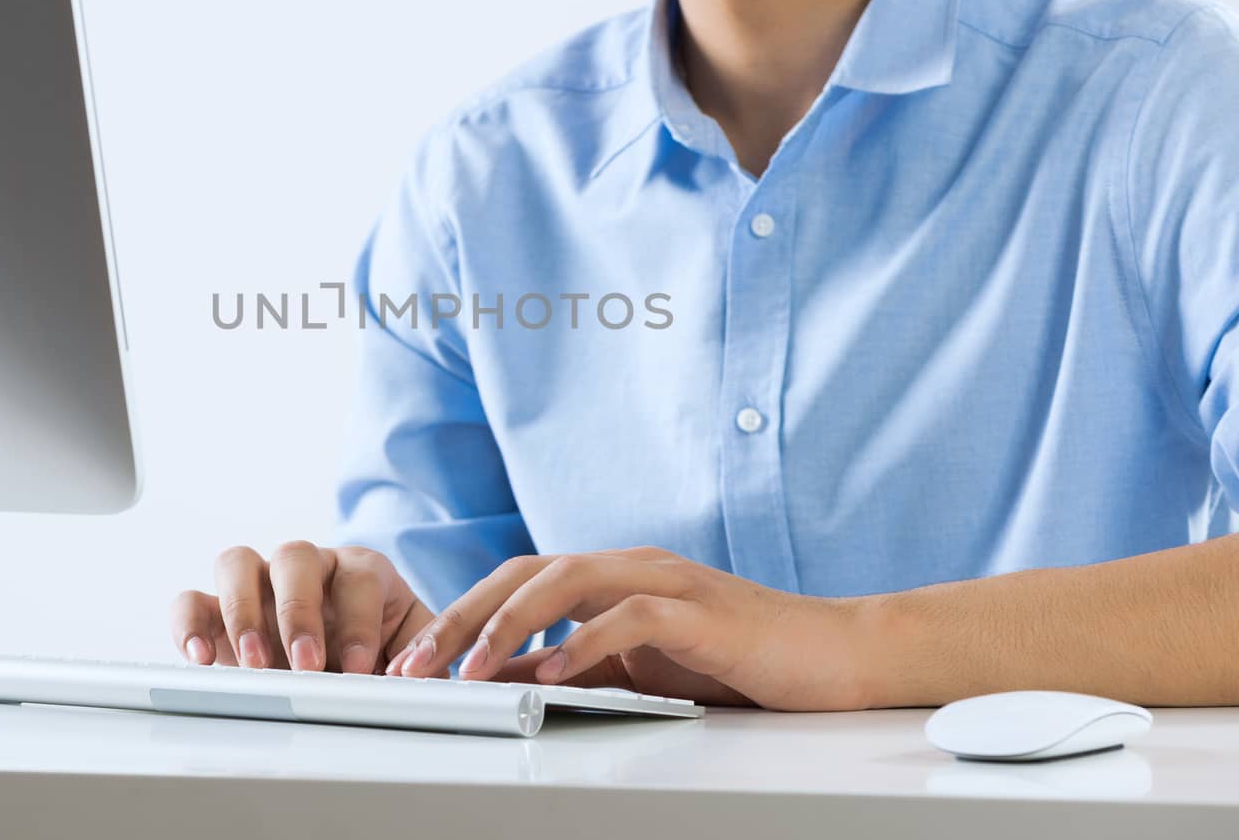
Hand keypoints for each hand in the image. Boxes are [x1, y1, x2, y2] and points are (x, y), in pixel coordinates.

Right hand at [171, 542, 433, 674]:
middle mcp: (307, 567)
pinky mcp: (218, 611)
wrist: (349, 665)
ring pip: (237, 563)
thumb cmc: (383, 652)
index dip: (359, 620)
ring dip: (243, 611)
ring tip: (256, 664)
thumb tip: (420, 676)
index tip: (360, 668)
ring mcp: (259, 583)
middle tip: (307, 664)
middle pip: (294, 555)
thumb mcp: (415, 652)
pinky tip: (202, 660)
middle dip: (299, 611)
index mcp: (360, 571)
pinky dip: (189, 625)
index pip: (357, 577)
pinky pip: (192, 600)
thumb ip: (425, 659)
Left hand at [388, 547, 874, 709]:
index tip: (414, 663)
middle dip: (461, 618)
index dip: (459, 617)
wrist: (836, 653)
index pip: (516, 583)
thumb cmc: (742, 661)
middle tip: (414, 665)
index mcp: (611, 577)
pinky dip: (587, 641)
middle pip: (523, 573)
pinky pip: (631, 615)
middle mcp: (629, 566)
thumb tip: (512, 684)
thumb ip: (584, 668)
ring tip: (470, 668)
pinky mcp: (701, 610)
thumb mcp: (644, 669)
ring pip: (565, 581)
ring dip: (509, 624)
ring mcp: (665, 581)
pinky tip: (556, 672)